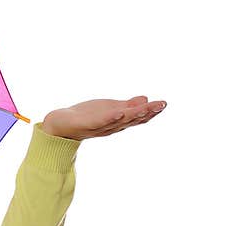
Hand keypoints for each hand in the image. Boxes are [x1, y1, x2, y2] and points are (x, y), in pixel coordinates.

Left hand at [41, 95, 166, 140]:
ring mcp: (101, 126)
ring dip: (134, 114)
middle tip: (162, 104)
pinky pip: (101, 122)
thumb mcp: (109, 109)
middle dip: (148, 112)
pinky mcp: (88, 124)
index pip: (137, 117)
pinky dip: (110, 118)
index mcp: (118, 121)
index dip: (151, 111)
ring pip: (120, 120)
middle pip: (132, 119)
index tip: (163, 104)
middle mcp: (112, 126)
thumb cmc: (86, 117)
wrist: (61, 125)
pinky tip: (119, 112)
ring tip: (147, 106)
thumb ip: (126, 106)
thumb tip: (145, 99)